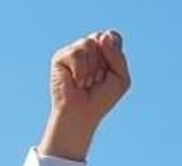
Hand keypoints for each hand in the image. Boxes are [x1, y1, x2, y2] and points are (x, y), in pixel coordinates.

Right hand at [41, 29, 130, 161]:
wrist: (81, 114)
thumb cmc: (101, 99)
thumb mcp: (120, 78)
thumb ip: (118, 56)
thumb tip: (103, 36)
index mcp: (103, 50)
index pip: (112, 36)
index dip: (113, 51)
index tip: (109, 71)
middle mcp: (87, 48)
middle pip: (101, 38)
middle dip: (103, 62)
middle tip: (97, 80)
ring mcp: (73, 51)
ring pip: (88, 44)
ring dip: (91, 68)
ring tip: (85, 82)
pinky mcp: (60, 57)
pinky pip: (76, 54)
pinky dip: (80, 71)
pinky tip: (76, 82)